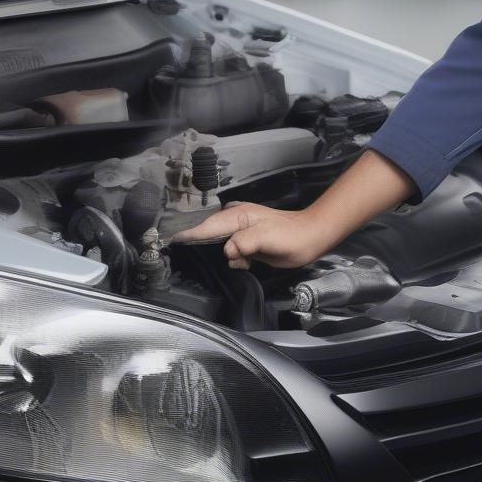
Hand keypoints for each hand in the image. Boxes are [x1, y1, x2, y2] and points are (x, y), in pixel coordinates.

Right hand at [168, 202, 337, 269]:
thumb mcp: (266, 237)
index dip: (188, 235)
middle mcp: (235, 222)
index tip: (169, 242)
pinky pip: (231, 252)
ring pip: (218, 244)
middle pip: (207, 234)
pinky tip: (243, 264)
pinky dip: (233, 259)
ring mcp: (241, 232)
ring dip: (216, 255)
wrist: (311, 238)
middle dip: (197, 245)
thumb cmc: (291, 235)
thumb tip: (227, 250)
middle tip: (183, 258)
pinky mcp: (247, 244)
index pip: (206, 226)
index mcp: (237, 216)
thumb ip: (244, 242)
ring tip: (214, 263)